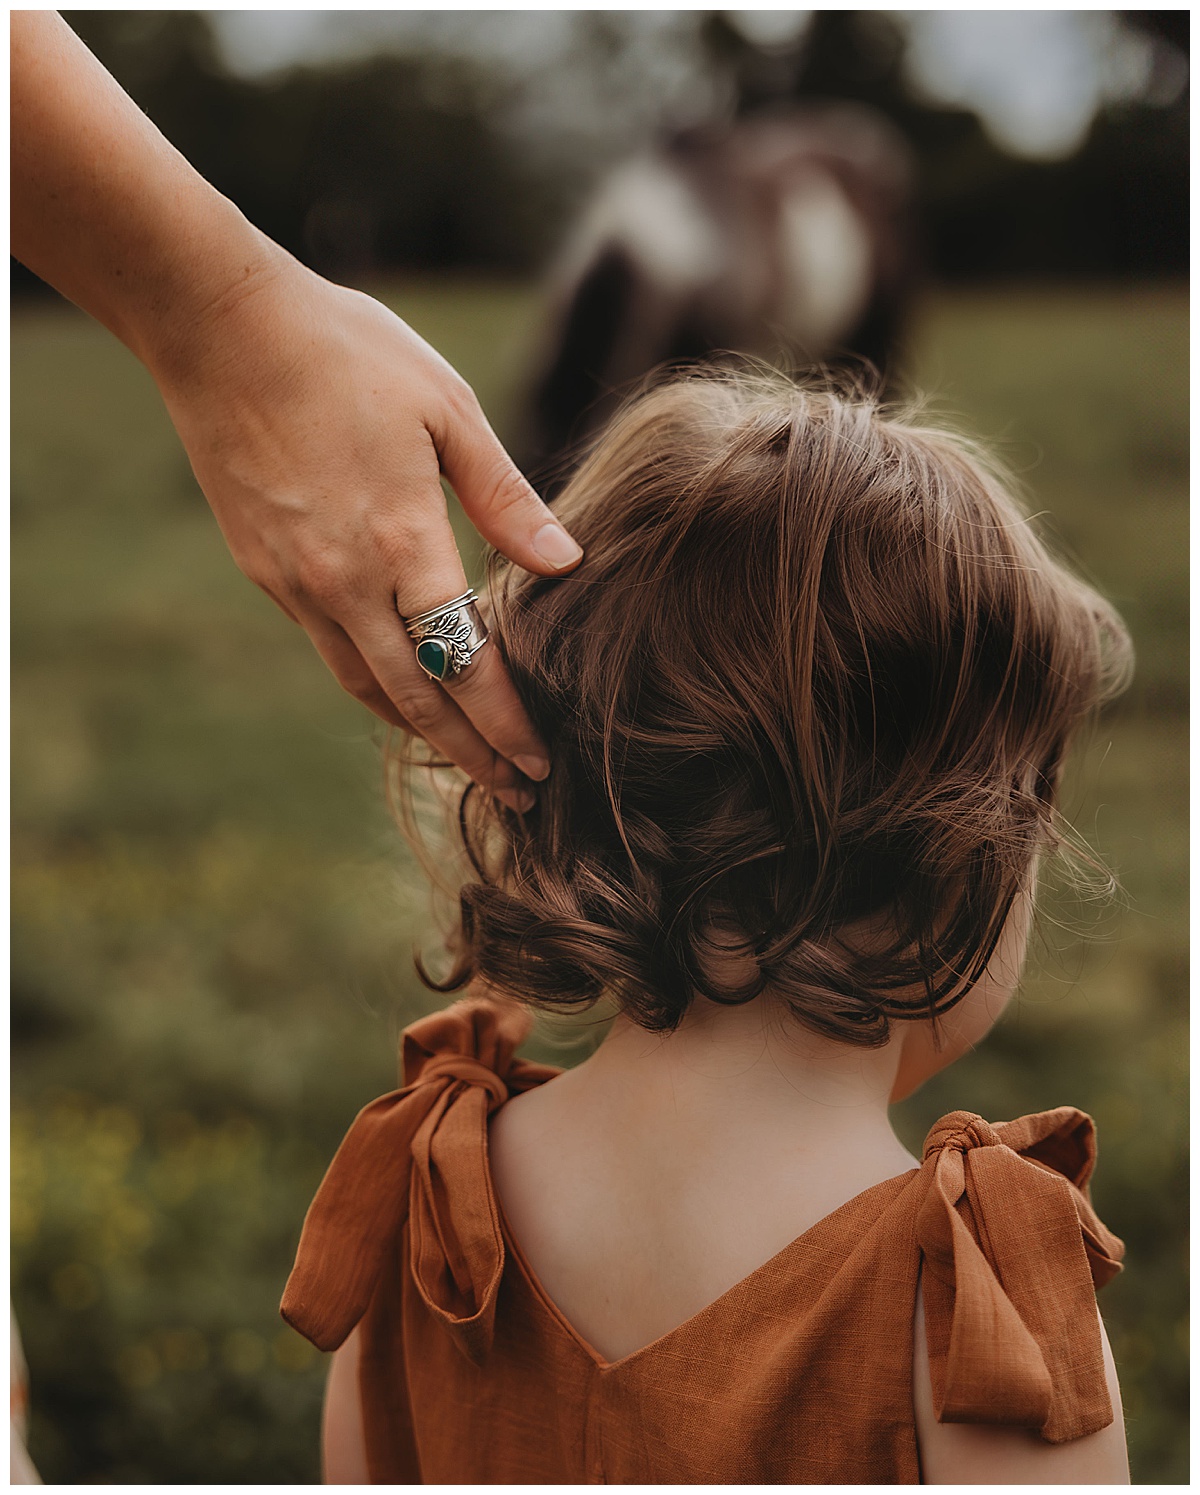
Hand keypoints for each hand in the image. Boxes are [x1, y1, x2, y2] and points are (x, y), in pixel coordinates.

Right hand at [149, 249, 582, 808]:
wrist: (220, 327)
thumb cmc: (347, 352)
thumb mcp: (447, 410)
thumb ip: (506, 500)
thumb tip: (565, 565)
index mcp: (399, 542)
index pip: (464, 665)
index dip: (505, 722)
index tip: (539, 762)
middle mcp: (341, 582)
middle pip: (415, 700)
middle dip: (469, 753)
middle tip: (517, 792)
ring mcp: (294, 583)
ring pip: (363, 685)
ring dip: (418, 730)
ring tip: (463, 756)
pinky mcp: (264, 570)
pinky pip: (329, 647)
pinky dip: (373, 682)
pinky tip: (400, 685)